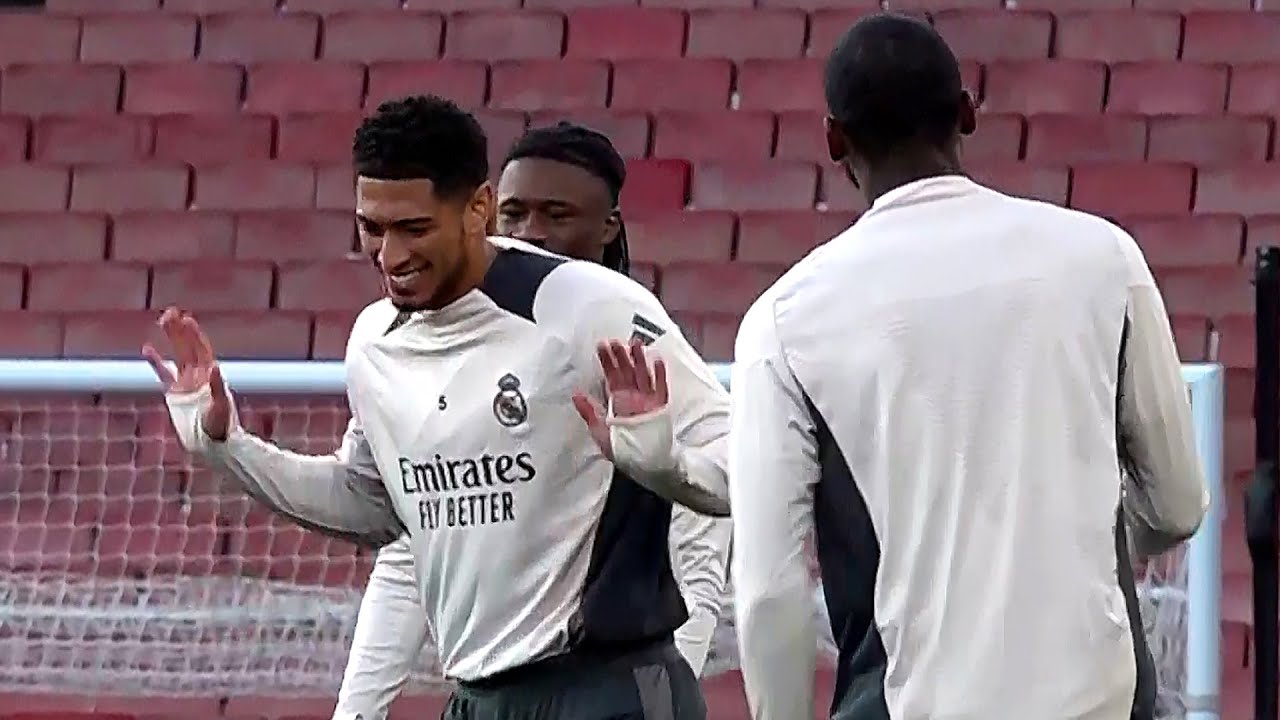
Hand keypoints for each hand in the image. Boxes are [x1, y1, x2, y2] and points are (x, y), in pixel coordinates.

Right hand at [142, 307, 233, 441]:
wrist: (212, 444)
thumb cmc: (221, 427)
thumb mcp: (220, 407)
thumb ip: (217, 387)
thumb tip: (215, 366)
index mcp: (210, 376)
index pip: (201, 349)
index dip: (194, 334)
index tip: (186, 318)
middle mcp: (198, 375)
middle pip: (187, 347)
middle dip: (179, 330)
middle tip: (170, 312)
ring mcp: (186, 383)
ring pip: (176, 355)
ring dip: (170, 338)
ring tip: (163, 320)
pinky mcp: (175, 394)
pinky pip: (163, 374)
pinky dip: (155, 362)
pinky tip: (147, 349)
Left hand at [573, 339, 668, 460]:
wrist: (645, 464)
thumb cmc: (623, 450)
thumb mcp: (600, 431)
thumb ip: (589, 412)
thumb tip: (576, 395)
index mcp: (619, 401)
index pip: (611, 377)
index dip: (607, 362)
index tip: (601, 347)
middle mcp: (633, 398)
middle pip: (627, 372)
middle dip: (621, 356)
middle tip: (615, 341)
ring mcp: (648, 400)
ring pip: (643, 375)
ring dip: (640, 359)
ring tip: (635, 344)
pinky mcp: (660, 407)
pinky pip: (661, 388)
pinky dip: (659, 375)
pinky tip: (657, 361)